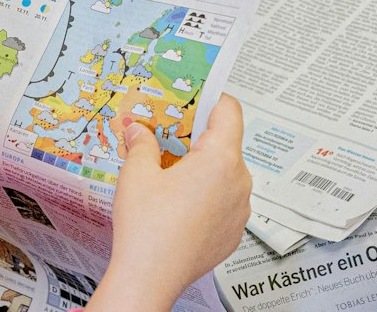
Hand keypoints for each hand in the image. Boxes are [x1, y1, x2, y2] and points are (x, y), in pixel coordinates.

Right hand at [89, 97, 251, 311]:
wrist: (150, 279)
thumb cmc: (146, 228)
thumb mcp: (136, 174)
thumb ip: (141, 143)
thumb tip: (138, 130)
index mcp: (220, 159)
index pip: (229, 110)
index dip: (210, 99)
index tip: (191, 97)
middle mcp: (239, 181)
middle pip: (226, 143)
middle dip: (198, 137)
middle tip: (167, 136)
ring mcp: (240, 209)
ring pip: (226, 173)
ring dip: (202, 168)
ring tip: (169, 176)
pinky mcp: (234, 232)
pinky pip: (225, 201)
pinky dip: (206, 196)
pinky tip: (178, 205)